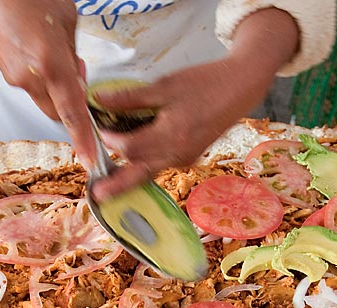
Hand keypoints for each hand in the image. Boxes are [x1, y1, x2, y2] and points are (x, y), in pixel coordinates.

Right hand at [0, 0, 96, 165]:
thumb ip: (73, 49)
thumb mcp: (65, 16)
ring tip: (54, 49)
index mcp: (50, 63)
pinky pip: (30, 83)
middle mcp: (30, 77)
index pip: (72, 112)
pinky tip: (38, 47)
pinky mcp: (3, 70)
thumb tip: (74, 68)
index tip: (91, 158)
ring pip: (44, 97)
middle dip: (71, 102)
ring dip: (55, 84)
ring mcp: (13, 76)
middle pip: (58, 111)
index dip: (84, 138)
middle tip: (77, 74)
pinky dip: (40, 74)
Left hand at [90, 8, 299, 198]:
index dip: (110, 140)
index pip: (131, 148)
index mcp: (172, 136)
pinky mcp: (189, 157)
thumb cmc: (204, 83)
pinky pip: (161, 166)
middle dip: (117, 184)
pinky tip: (132, 163)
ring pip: (151, 173)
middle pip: (140, 173)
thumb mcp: (165, 86)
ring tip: (109, 185)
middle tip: (96, 195)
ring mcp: (185, 159)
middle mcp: (179, 154)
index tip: (97, 129)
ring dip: (129, 178)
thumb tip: (98, 99)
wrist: (240, 89)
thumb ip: (130, 98)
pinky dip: (145, 166)